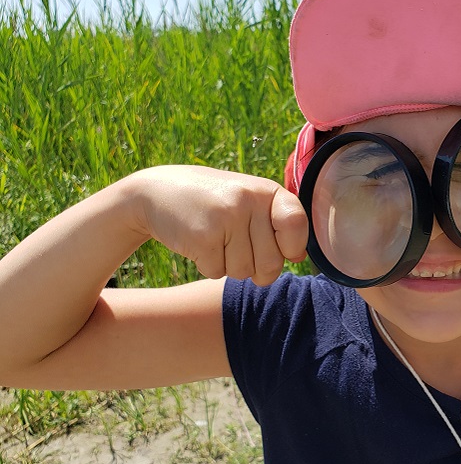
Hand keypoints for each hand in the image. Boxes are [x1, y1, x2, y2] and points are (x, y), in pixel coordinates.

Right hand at [129, 166, 307, 285]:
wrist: (157, 192)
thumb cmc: (214, 202)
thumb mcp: (249, 202)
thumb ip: (277, 224)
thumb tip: (300, 255)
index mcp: (267, 190)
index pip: (298, 226)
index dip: (290, 247)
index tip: (278, 246)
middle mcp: (249, 200)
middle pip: (272, 263)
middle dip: (256, 267)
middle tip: (236, 246)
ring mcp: (226, 217)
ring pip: (244, 272)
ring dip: (229, 266)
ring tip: (215, 239)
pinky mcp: (203, 237)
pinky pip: (217, 273)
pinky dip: (208, 266)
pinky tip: (199, 242)